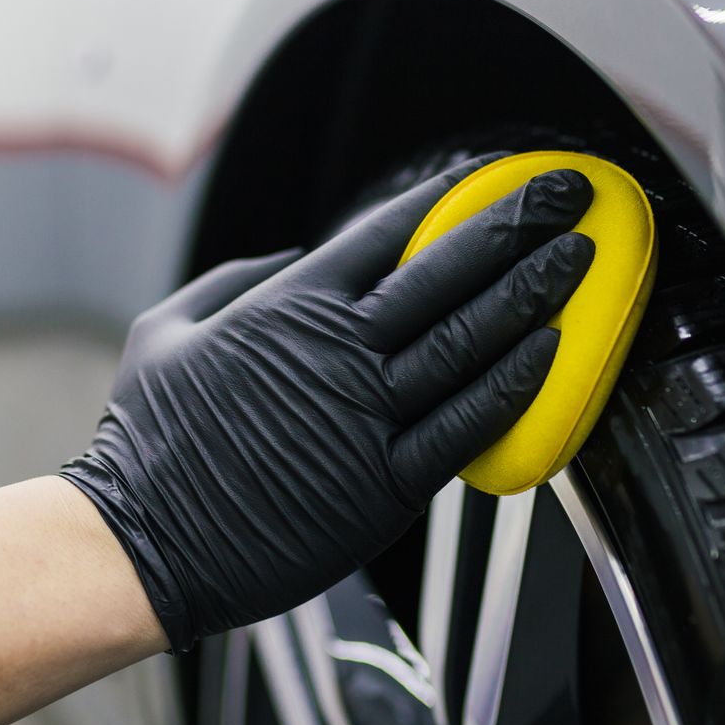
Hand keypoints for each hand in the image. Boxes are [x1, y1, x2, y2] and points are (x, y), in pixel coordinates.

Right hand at [60, 157, 594, 650]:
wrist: (145, 548)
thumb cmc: (149, 444)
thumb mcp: (167, 330)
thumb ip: (237, 281)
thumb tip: (296, 255)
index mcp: (288, 307)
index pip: (389, 231)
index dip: (450, 196)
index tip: (494, 176)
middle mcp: (337, 352)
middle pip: (448, 272)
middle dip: (516, 225)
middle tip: (565, 194)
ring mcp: (366, 418)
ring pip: (470, 341)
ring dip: (533, 293)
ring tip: (579, 257)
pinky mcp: (384, 484)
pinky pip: (465, 425)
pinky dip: (512, 384)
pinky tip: (550, 351)